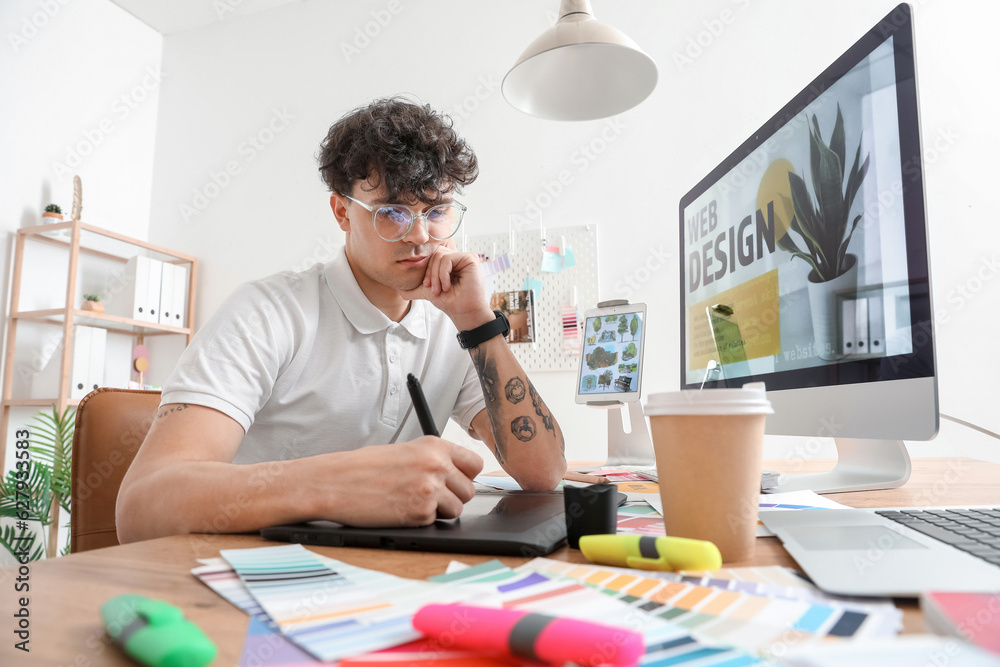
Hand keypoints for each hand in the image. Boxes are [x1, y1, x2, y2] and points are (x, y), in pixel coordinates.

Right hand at [316, 437, 483, 526]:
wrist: (335, 482)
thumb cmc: (364, 467)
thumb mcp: (405, 451)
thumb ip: (433, 460)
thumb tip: (458, 475)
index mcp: (434, 446)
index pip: (475, 464)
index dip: (466, 476)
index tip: (456, 481)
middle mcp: (436, 465)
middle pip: (469, 490)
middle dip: (453, 496)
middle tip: (428, 495)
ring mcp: (430, 489)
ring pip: (457, 509)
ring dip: (439, 511)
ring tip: (412, 501)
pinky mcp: (420, 512)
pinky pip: (435, 522)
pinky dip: (420, 520)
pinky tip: (401, 509)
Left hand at [398, 246, 493, 330]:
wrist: (462, 312)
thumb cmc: (450, 302)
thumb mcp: (428, 292)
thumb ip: (415, 289)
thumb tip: (399, 290)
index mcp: (448, 263)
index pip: (430, 256)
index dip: (425, 270)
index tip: (427, 286)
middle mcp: (457, 258)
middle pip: (434, 254)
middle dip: (429, 273)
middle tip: (433, 289)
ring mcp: (464, 257)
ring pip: (439, 256)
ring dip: (436, 275)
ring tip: (440, 289)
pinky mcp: (470, 258)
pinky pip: (448, 258)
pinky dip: (443, 274)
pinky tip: (447, 286)